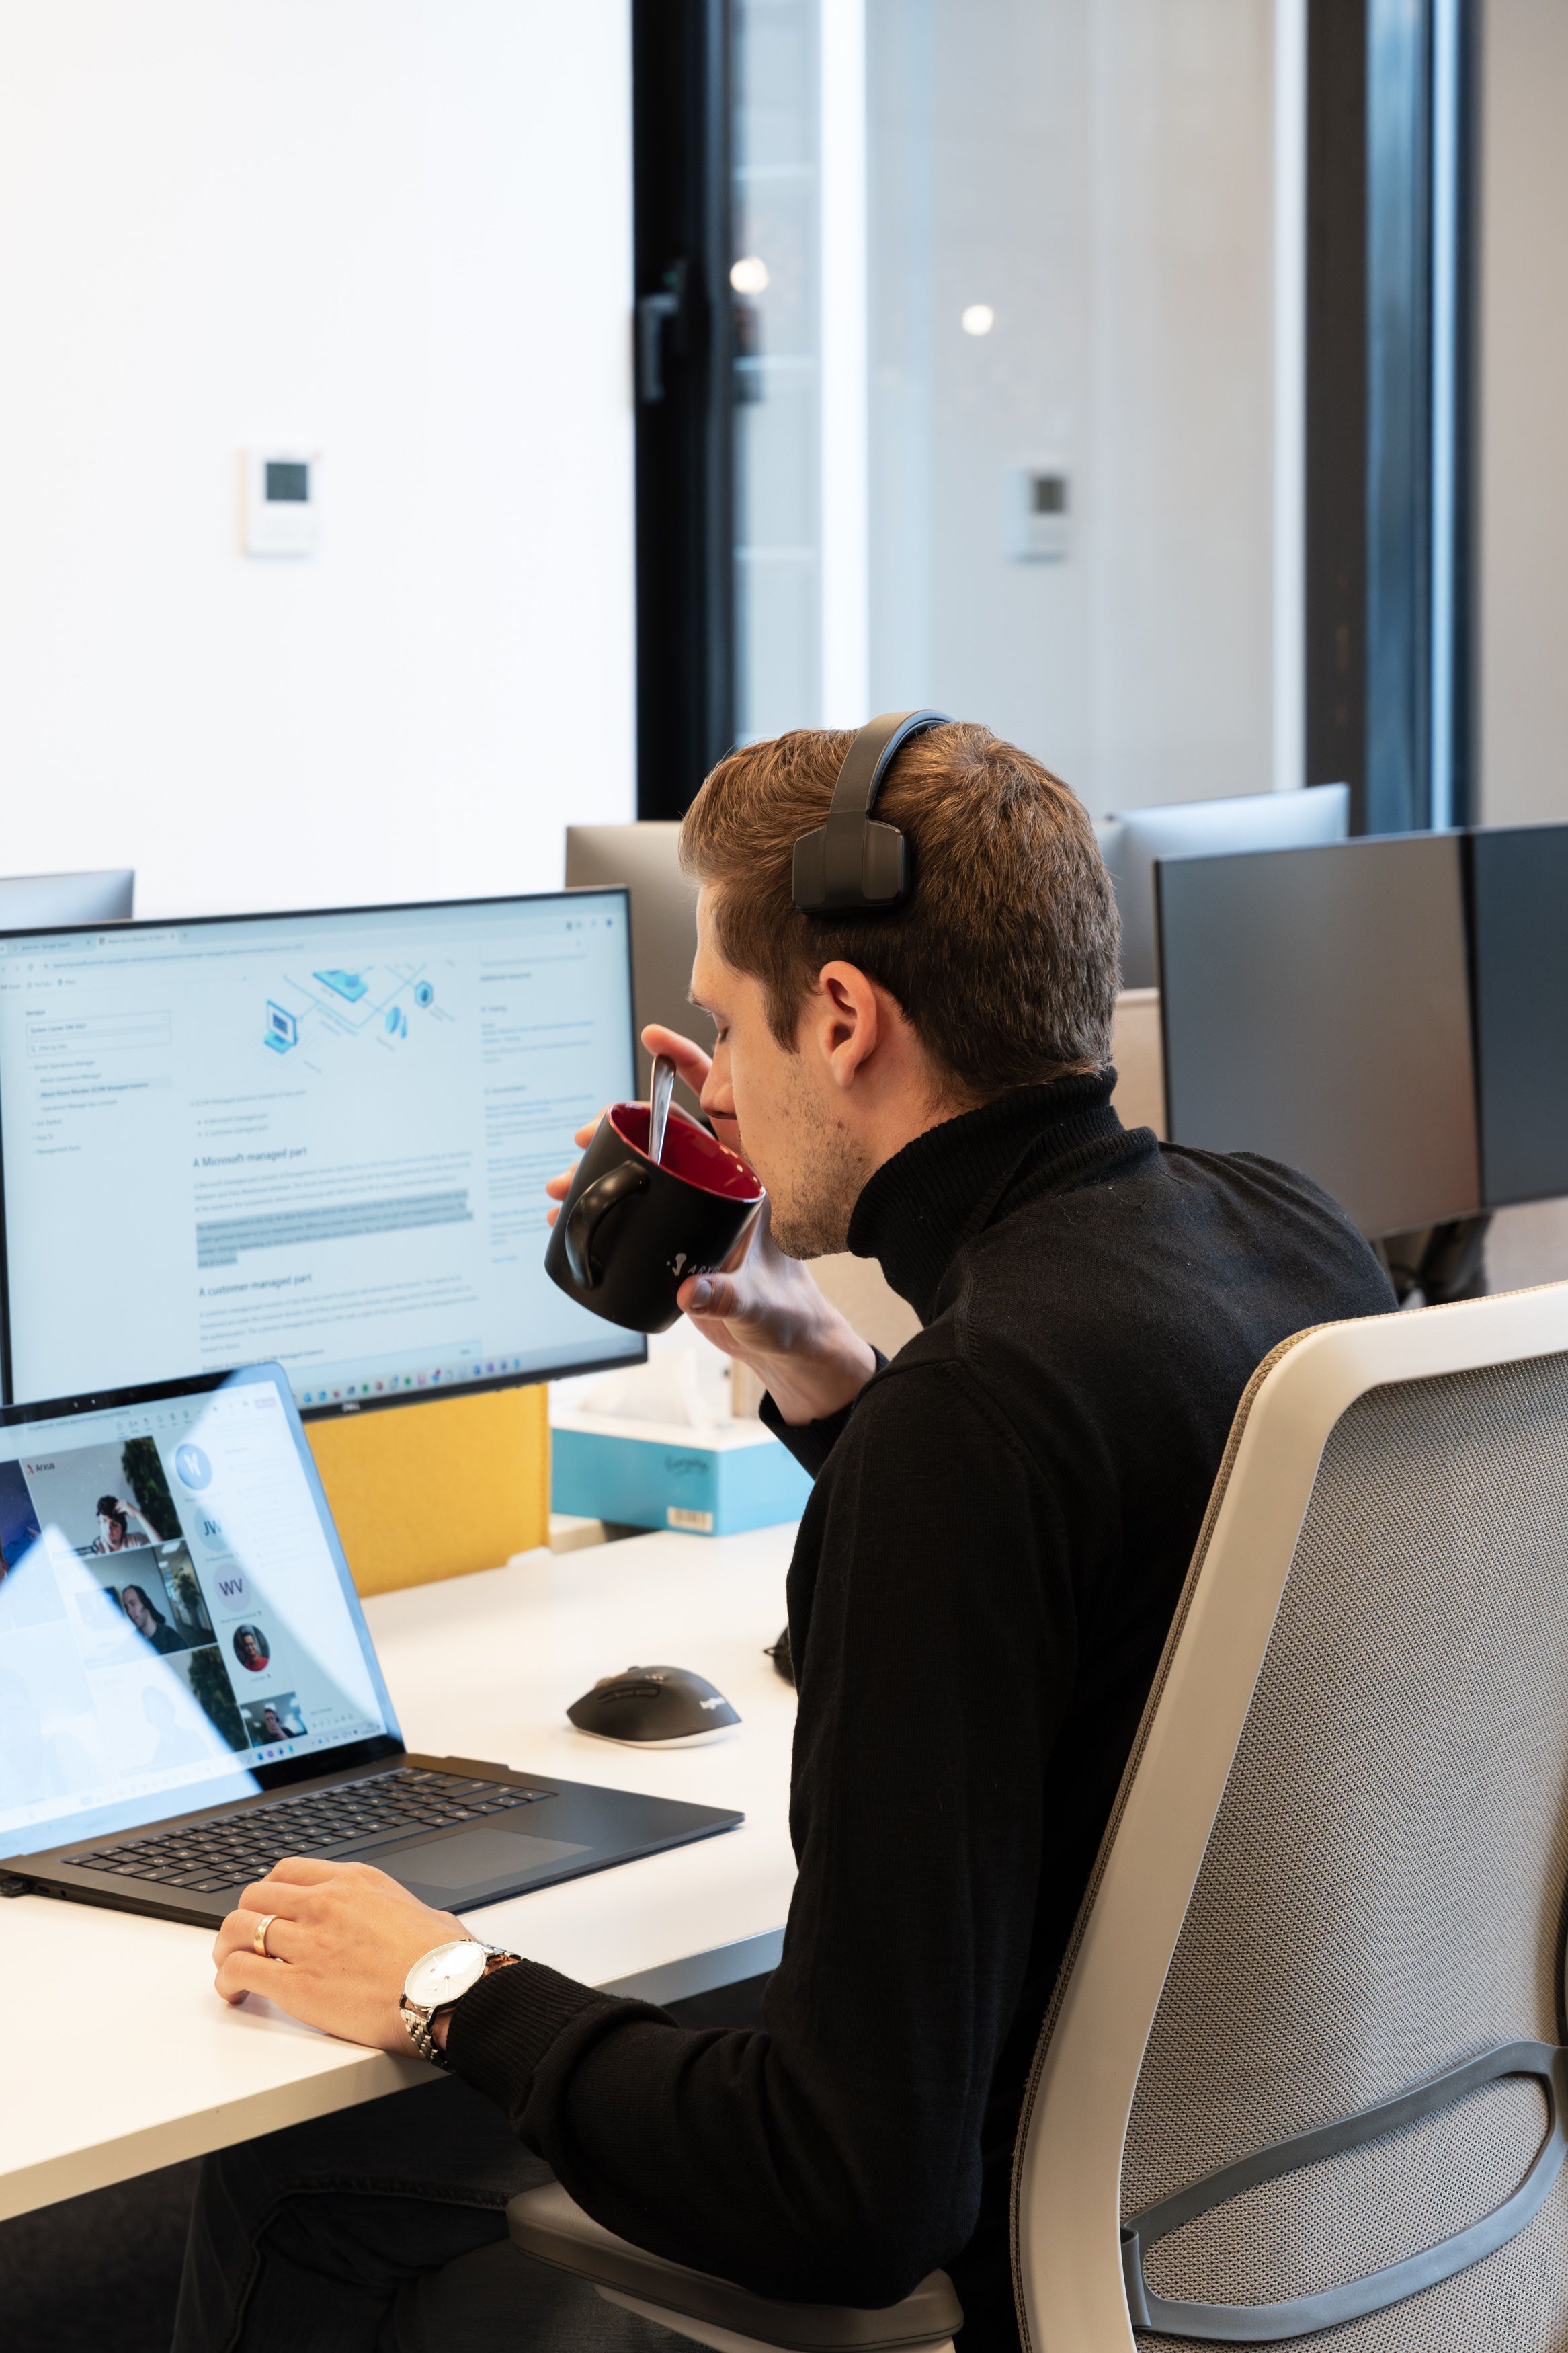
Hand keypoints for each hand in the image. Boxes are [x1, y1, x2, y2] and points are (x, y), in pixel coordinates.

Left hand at [213, 1856, 468, 2053]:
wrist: (448, 1993)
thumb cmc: (445, 1961)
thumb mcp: (425, 1914)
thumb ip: (404, 1914)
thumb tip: (419, 1923)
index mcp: (355, 1881)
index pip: (288, 1871)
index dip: (268, 1892)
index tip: (267, 1909)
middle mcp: (325, 1903)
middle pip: (255, 1897)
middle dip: (245, 1918)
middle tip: (245, 1941)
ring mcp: (309, 1942)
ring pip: (239, 1929)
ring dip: (227, 1947)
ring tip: (230, 1965)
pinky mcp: (297, 1985)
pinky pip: (240, 1970)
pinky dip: (227, 1980)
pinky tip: (234, 1992)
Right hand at [546, 1027, 875, 1425]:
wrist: (785, 1344)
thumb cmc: (788, 1315)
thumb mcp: (759, 1305)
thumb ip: (726, 1296)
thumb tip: (690, 1288)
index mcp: (753, 1180)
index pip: (723, 1105)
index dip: (689, 1066)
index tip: (655, 1039)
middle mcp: (725, 1184)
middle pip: (670, 1133)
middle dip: (621, 1127)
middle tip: (583, 1135)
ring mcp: (702, 1207)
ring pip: (648, 1169)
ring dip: (603, 1171)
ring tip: (564, 1185)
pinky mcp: (683, 1233)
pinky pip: (641, 1202)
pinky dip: (606, 1202)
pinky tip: (576, 1211)